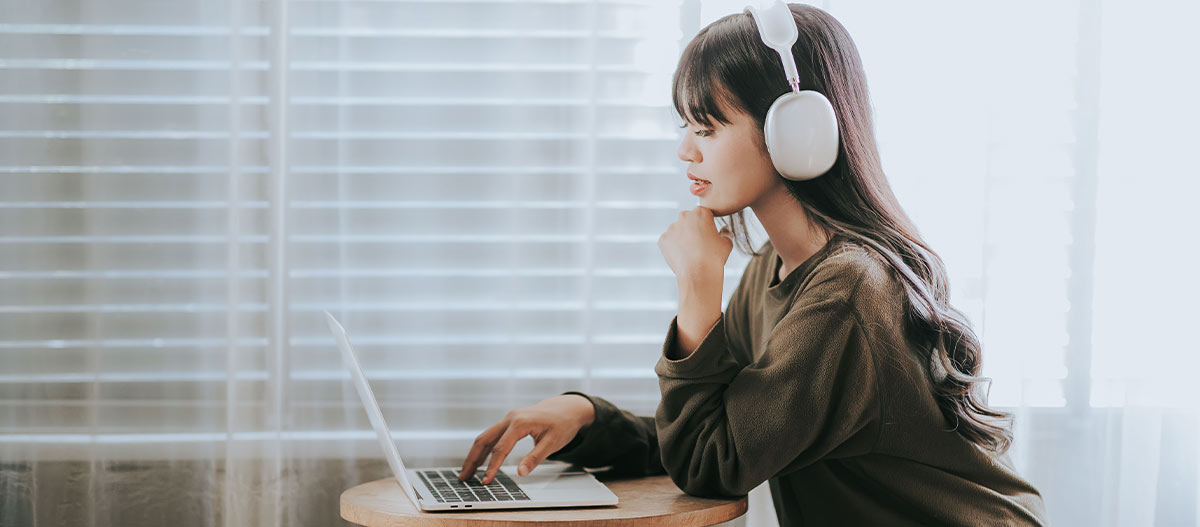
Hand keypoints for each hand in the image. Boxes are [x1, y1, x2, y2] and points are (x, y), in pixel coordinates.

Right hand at [458, 394, 595, 483]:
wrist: (568, 408)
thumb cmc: (562, 424)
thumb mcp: (552, 443)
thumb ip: (535, 458)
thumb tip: (520, 473)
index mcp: (520, 423)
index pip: (500, 448)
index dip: (492, 467)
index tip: (485, 481)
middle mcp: (510, 418)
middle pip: (484, 439)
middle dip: (472, 460)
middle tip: (463, 478)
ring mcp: (509, 418)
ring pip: (485, 437)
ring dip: (475, 454)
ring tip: (466, 472)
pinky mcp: (510, 421)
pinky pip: (492, 435)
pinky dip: (484, 448)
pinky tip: (479, 460)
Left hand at [658, 206, 734, 280]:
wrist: (699, 274)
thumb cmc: (714, 258)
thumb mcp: (726, 243)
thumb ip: (726, 232)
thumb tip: (725, 230)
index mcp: (701, 212)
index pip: (703, 214)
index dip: (707, 224)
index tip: (709, 234)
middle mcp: (684, 216)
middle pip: (688, 219)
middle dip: (693, 228)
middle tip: (699, 243)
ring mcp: (672, 228)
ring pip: (677, 230)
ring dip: (682, 237)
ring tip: (691, 251)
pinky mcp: (663, 239)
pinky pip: (669, 241)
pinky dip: (673, 247)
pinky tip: (682, 255)